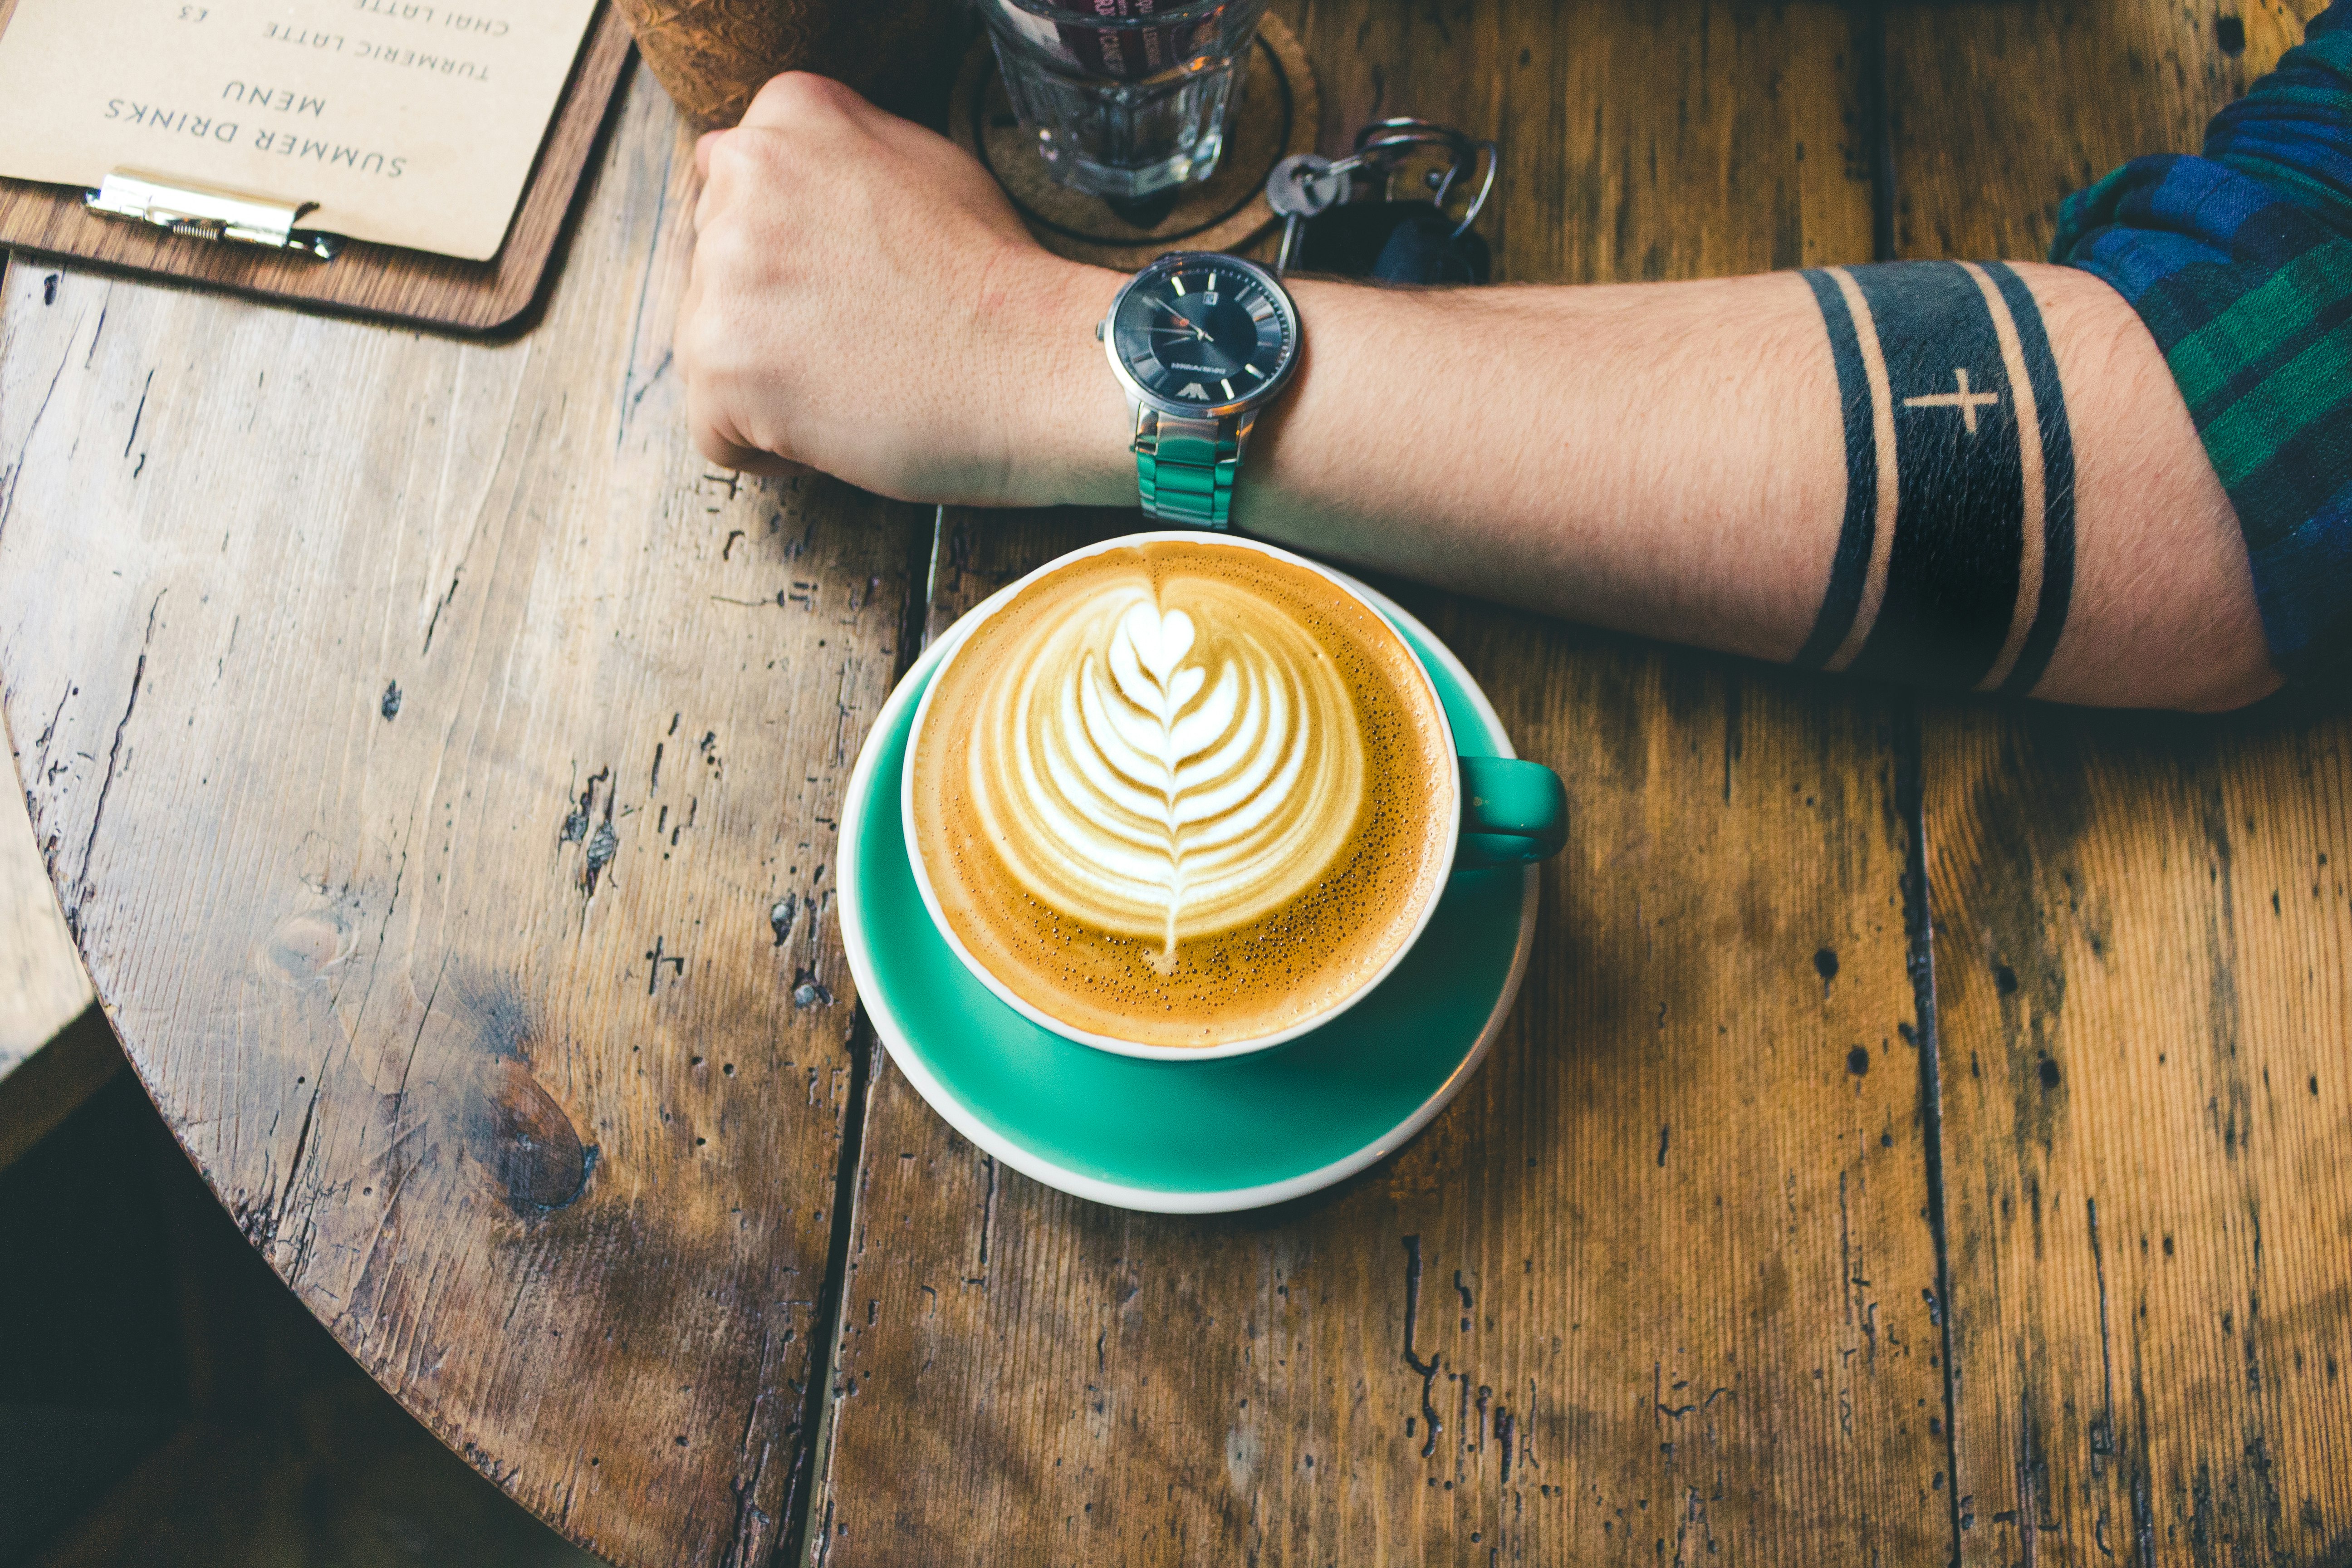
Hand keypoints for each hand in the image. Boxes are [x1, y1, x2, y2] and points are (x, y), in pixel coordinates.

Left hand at [678, 74, 1130, 505]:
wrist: (1041, 364)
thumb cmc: (998, 279)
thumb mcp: (922, 162)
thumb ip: (833, 160)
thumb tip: (780, 189)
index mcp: (787, 117)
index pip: (730, 194)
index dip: (788, 256)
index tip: (845, 285)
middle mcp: (742, 179)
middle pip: (712, 272)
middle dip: (771, 315)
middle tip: (862, 339)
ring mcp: (725, 271)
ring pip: (708, 348)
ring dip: (770, 381)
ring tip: (858, 381)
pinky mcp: (722, 363)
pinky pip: (713, 428)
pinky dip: (768, 447)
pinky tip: (840, 427)